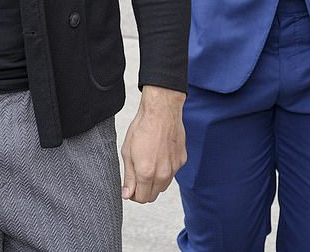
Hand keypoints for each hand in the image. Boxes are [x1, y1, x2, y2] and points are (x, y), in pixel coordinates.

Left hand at [120, 84, 185, 202]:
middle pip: (153, 195)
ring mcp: (174, 168)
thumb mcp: (127, 151)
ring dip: (155, 181)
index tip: (130, 188)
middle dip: (144, 190)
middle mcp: (163, 174)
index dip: (134, 195)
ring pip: (163, 185)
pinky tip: (159, 154)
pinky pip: (172, 172)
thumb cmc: (142, 127)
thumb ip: (129, 176)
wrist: (161, 111)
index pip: (142, 199)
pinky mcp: (182, 160)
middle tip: (137, 177)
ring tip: (148, 162)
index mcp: (146, 173)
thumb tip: (127, 194)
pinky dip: (165, 169)